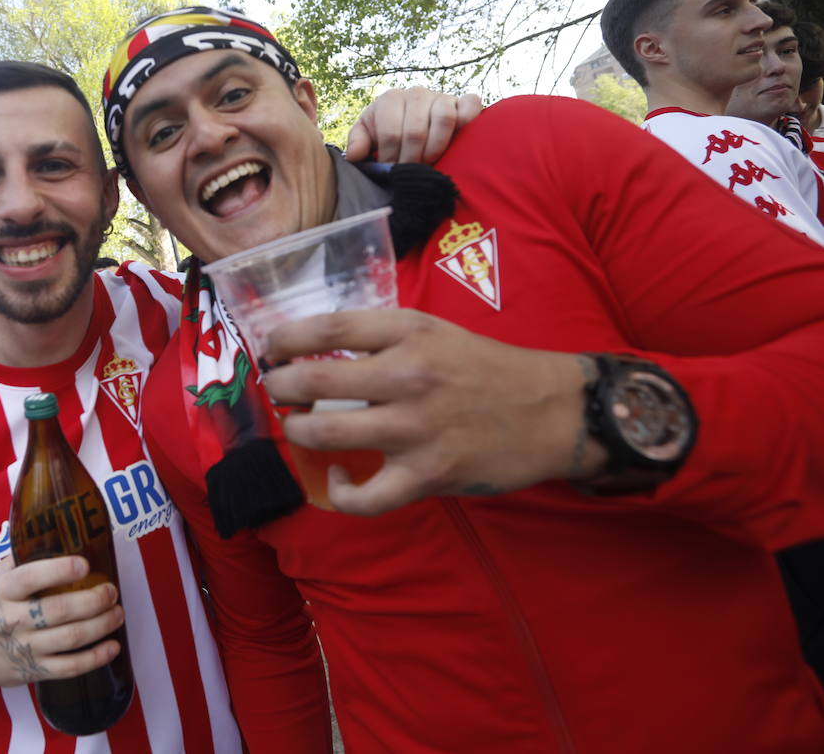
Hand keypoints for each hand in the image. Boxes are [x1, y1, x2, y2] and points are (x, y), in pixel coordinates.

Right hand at [0, 555, 123, 687]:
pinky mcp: (34, 671)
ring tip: (118, 612)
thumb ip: (19, 559)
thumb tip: (51, 531)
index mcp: (3, 592)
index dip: (60, 570)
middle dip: (94, 599)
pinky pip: (70, 667)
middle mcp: (13, 620)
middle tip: (111, 591)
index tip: (85, 564)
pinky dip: (96, 657)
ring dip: (102, 624)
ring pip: (71, 638)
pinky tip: (113, 646)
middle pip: (60, 610)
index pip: (30, 577)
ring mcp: (25, 648)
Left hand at [261, 309, 604, 515]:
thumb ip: (382, 337)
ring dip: (299, 432)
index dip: (285, 339)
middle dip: (280, 388)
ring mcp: (415, 427)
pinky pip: (364, 496)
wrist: (554, 412)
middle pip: (313, 380)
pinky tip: (340, 478)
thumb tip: (316, 349)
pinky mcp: (427, 474)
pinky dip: (341, 491)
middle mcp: (408, 375)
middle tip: (278, 392)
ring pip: (325, 433)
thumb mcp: (436, 331)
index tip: (270, 348)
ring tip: (300, 429)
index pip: (327, 328)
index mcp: (409, 332)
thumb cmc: (488, 369)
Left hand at [345, 87, 482, 164]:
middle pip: (416, 131)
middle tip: (410, 172)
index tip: (391, 171)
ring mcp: (441, 96)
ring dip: (436, 148)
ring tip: (429, 163)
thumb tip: (354, 156)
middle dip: (411, 158)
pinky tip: (460, 138)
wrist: (411, 118)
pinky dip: (469, 120)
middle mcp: (416, 93)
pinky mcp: (463, 101)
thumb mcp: (367, 133)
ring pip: (444, 119)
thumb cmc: (386, 128)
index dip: (391, 158)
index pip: (390, 133)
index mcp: (390, 99)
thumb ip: (358, 142)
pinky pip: (471, 105)